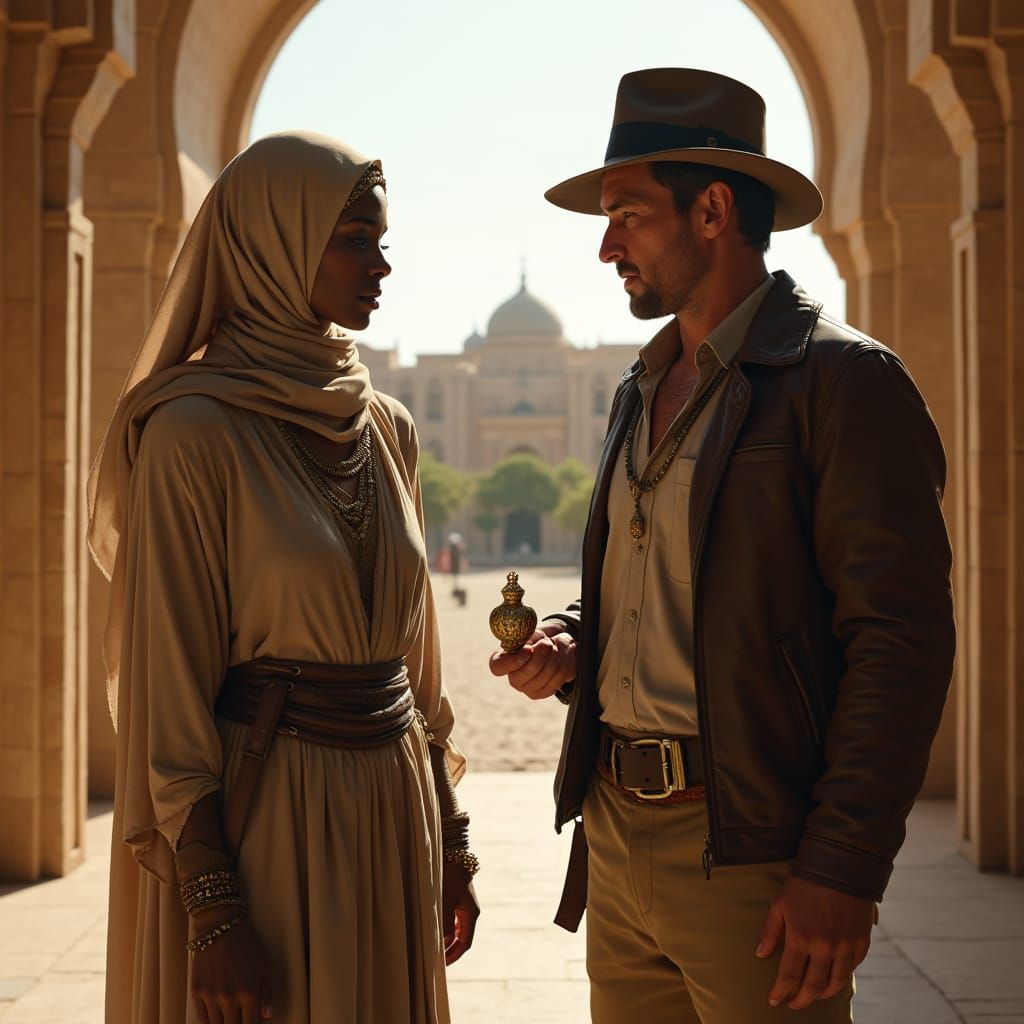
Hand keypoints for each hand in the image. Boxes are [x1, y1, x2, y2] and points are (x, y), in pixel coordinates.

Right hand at [191, 911, 273, 1022]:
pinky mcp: (196, 991)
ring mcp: (210, 996)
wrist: (221, 926)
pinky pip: (202, 1018)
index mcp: (249, 993)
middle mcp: (229, 998)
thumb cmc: (247, 944)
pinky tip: (216, 1015)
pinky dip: (209, 1020)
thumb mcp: (265, 965)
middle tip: (240, 1018)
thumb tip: (266, 1016)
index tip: (252, 1022)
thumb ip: (267, 993)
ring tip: (229, 1016)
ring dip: (223, 1023)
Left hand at [442, 859, 479, 964]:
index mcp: (471, 913)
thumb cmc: (447, 875)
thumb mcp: (444, 900)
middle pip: (462, 938)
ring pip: (456, 930)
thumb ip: (445, 923)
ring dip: (446, 940)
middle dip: (449, 951)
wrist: (450, 851)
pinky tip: (433, 931)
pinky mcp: (457, 898)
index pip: (465, 943)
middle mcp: (470, 911)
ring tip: (432, 948)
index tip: (440, 965)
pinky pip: (452, 920)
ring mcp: (464, 904)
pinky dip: (444, 929)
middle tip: (434, 961)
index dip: (453, 956)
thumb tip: (444, 943)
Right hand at [489, 626, 576, 699]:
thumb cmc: (538, 636)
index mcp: (503, 659)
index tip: (528, 649)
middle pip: (519, 677)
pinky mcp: (543, 692)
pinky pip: (556, 681)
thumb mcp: (531, 631)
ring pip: (542, 678)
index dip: (512, 661)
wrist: (556, 645)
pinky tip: (562, 653)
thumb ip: (526, 635)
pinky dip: (562, 664)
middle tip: (547, 643)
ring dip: (554, 657)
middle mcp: (512, 677)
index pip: (497, 667)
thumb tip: (526, 641)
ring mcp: (527, 688)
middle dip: (538, 659)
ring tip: (558, 643)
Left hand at [757, 875, 873, 1009]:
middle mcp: (824, 947)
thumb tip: (760, 955)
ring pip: (835, 983)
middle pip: (813, 987)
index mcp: (801, 937)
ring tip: (813, 996)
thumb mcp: (780, 903)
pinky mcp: (861, 942)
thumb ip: (771, 931)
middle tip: (793, 1005)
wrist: (839, 865)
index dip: (780, 992)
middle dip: (801, 1000)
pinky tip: (833, 977)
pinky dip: (842, 977)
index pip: (788, 976)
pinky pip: (852, 968)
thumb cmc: (804, 883)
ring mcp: (845, 946)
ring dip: (823, 994)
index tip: (774, 1000)